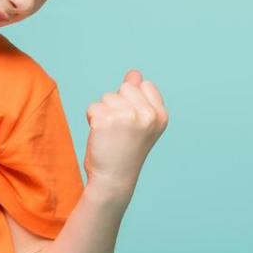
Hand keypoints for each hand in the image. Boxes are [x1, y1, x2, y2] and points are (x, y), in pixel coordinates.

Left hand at [81, 71, 167, 192]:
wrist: (114, 180)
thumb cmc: (126, 150)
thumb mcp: (140, 122)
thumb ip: (139, 96)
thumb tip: (134, 73)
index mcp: (160, 115)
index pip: (144, 85)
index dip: (133, 102)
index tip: (133, 125)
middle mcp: (147, 115)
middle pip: (124, 88)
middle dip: (118, 105)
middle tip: (120, 131)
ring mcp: (127, 117)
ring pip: (106, 97)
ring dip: (104, 113)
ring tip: (111, 135)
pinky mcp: (105, 121)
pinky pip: (92, 108)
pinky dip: (92, 120)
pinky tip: (101, 137)